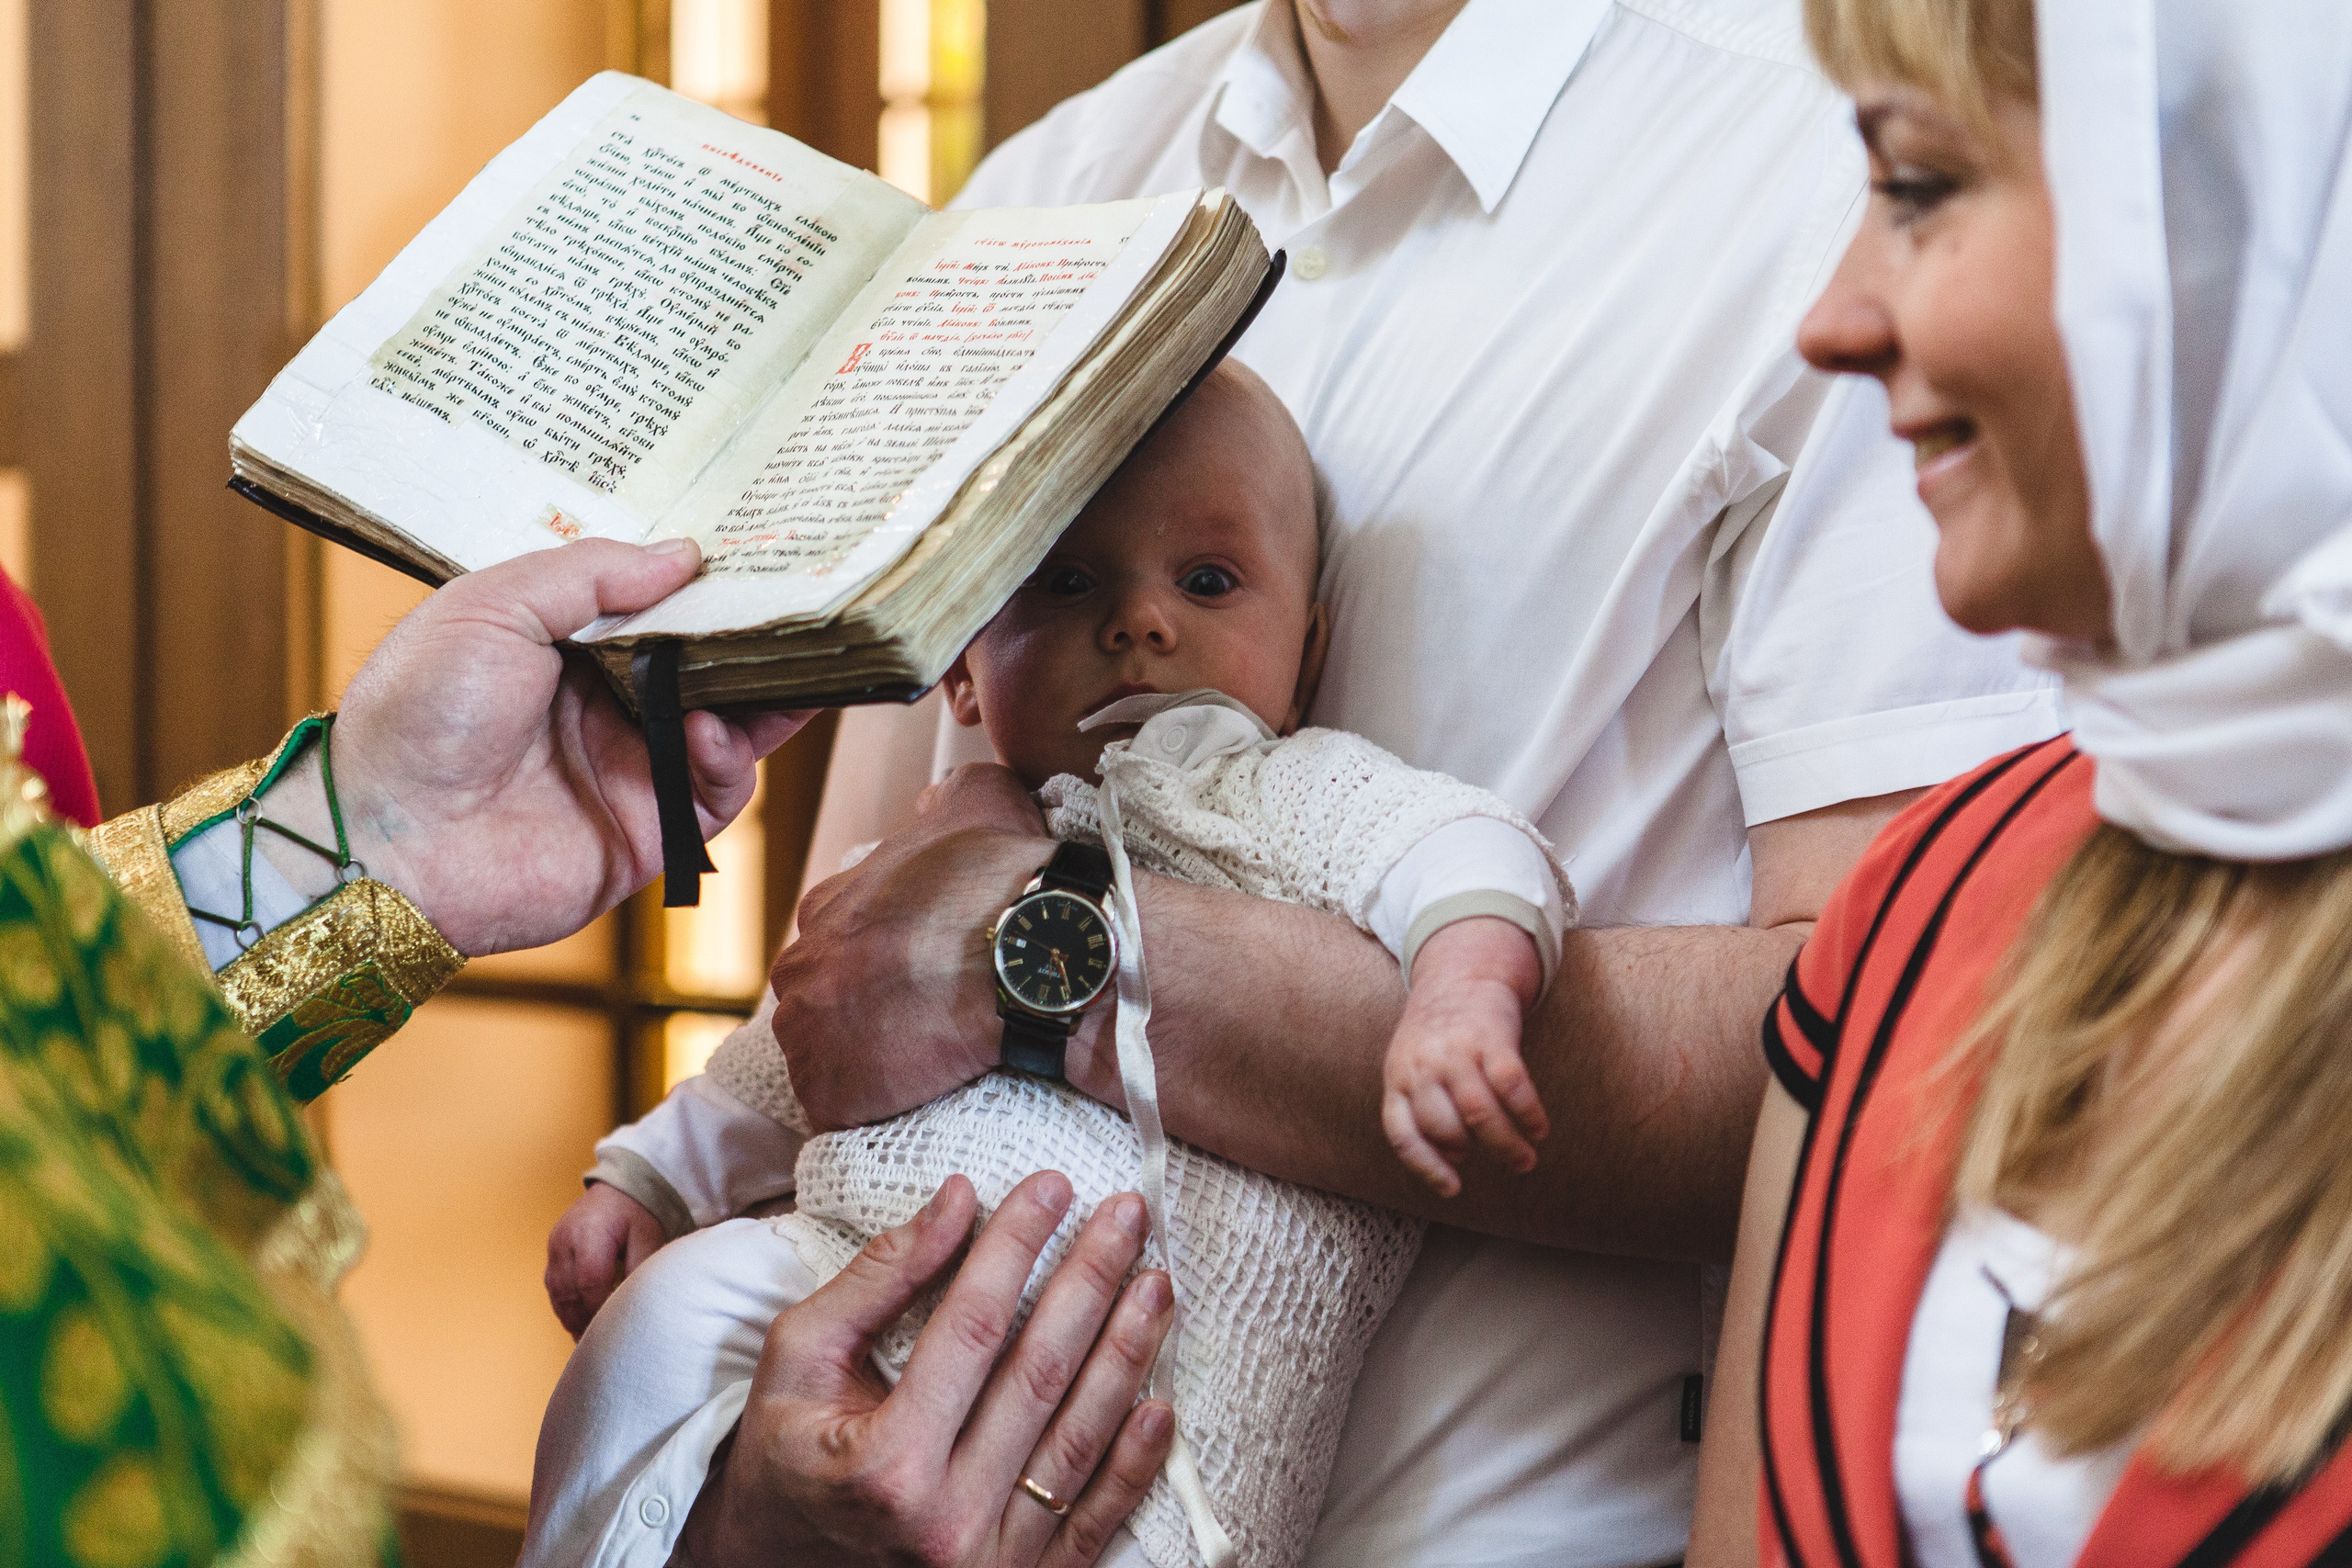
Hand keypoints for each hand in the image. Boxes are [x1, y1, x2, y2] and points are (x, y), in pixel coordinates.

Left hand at [269, 539, 808, 954]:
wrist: (387, 839)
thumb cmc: (417, 713)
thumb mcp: (492, 604)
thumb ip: (590, 573)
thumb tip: (685, 554)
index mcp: (567, 646)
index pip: (661, 606)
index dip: (708, 584)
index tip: (760, 552)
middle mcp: (608, 704)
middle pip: (708, 664)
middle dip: (754, 636)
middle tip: (801, 604)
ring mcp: (633, 768)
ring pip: (731, 725)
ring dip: (759, 696)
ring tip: (773, 667)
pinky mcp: (651, 831)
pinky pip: (718, 791)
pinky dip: (729, 758)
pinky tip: (708, 732)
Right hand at [544, 1182, 668, 1339]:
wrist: (619, 1187)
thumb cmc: (637, 1212)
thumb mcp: (648, 1236)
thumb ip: (641, 1271)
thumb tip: (636, 1307)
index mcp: (589, 1233)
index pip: (589, 1282)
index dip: (599, 1310)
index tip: (613, 1331)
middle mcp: (564, 1241)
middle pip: (568, 1293)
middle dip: (584, 1321)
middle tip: (601, 1346)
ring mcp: (553, 1248)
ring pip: (557, 1294)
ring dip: (572, 1319)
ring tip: (590, 1341)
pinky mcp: (552, 1254)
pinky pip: (554, 1289)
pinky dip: (566, 1308)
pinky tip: (581, 1323)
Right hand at [684, 1172, 1176, 1567]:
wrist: (775, 1567)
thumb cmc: (788, 1450)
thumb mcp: (800, 1356)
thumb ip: (879, 1278)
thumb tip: (958, 1198)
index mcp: (886, 1462)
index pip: (975, 1327)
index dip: (1018, 1246)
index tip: (1052, 1185)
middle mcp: (945, 1521)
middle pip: (1042, 1375)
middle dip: (1092, 1281)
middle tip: (1127, 1214)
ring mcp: (990, 1563)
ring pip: (1081, 1441)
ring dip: (1129, 1353)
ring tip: (1156, 1281)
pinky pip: (1095, 1520)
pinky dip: (1136, 1462)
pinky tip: (1161, 1399)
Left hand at [773, 764, 1054, 1130]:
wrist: (1030, 955)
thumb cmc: (1005, 880)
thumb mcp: (979, 801)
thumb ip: (947, 796)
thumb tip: (934, 799)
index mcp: (828, 906)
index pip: (839, 942)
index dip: (883, 961)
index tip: (922, 976)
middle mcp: (803, 966)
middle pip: (824, 1001)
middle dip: (866, 1015)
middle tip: (927, 1025)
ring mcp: (809, 1033)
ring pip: (829, 1059)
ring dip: (868, 1066)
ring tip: (928, 1070)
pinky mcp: (830, 1094)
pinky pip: (843, 1113)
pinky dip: (873, 1112)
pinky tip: (916, 1103)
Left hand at [1381, 916, 1548, 1196]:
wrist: (1461, 973)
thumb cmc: (1437, 1036)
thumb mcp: (1411, 1068)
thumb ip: (1422, 1110)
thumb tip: (1453, 1157)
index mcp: (1397, 1078)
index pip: (1403, 1133)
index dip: (1427, 1166)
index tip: (1453, 1188)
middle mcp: (1423, 1066)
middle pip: (1447, 1127)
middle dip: (1479, 1153)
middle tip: (1511, 1163)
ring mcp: (1456, 1051)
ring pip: (1480, 1113)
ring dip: (1507, 1144)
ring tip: (1526, 1158)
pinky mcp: (1491, 1038)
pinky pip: (1511, 1086)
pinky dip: (1528, 1113)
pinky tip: (1539, 1127)